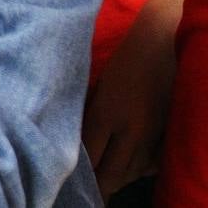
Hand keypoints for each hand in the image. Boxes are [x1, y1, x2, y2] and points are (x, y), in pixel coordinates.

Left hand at [82, 0, 188, 198]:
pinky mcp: (168, 133)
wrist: (164, 40)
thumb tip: (74, 137)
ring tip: (102, 187)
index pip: (89, 156)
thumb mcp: (97, 82)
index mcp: (106, 113)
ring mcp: (153, 134)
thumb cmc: (123, 56)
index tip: (64, 179)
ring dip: (117, 180)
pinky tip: (127, 172)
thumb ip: (87, 111)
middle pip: (112, 173)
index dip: (78, 172)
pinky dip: (138, 170)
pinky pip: (151, 163)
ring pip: (133, 172)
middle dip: (98, 186)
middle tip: (84, 193)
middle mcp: (131, 129)